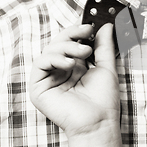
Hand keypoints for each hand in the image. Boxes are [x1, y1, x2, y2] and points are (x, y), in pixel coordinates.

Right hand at [29, 23, 119, 137]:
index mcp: (75, 67)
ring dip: (66, 47)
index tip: (90, 27)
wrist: (99, 121)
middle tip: (86, 33)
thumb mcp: (106, 67)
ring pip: (49, 51)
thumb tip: (106, 26)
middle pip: (58, 44)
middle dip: (71, 35)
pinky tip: (70, 64)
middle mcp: (60, 71)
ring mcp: (49, 79)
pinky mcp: (39, 88)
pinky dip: (54, 58)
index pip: (70, 43)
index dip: (77, 32)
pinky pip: (40, 64)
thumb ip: (104, 46)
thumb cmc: (104, 100)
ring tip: (83, 52)